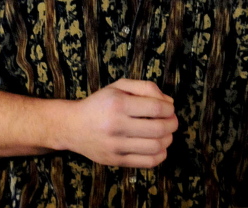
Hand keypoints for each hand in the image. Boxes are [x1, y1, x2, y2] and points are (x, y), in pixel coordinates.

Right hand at [59, 78, 177, 167]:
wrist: (74, 126)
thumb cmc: (100, 103)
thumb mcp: (119, 86)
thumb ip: (145, 88)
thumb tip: (169, 103)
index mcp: (118, 103)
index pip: (156, 109)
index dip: (169, 109)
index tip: (170, 109)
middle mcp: (116, 125)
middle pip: (158, 129)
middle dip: (172, 124)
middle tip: (172, 121)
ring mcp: (116, 145)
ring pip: (155, 147)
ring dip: (168, 140)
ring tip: (166, 134)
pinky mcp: (116, 160)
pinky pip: (146, 162)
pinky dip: (160, 155)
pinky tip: (159, 147)